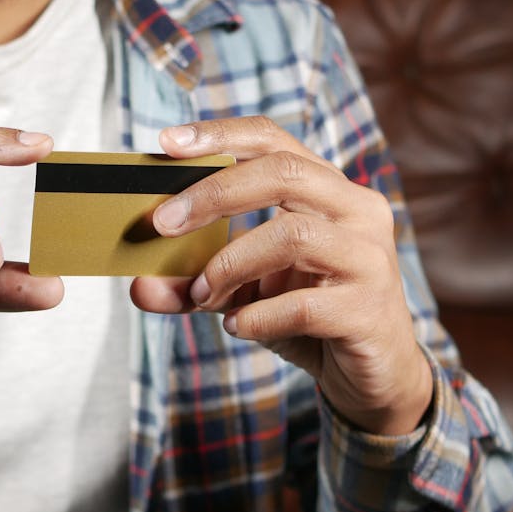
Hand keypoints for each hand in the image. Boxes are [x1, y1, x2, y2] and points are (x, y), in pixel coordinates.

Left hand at [130, 117, 430, 434]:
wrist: (373, 376)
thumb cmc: (310, 319)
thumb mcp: (244, 296)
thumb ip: (194, 285)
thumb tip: (138, 286)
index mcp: (326, 190)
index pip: (274, 140)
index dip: (221, 134)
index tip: (168, 143)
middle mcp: (356, 210)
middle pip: (282, 173)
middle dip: (212, 194)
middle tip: (161, 223)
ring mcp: (368, 257)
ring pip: (292, 236)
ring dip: (231, 264)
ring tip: (203, 294)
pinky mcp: (369, 308)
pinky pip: (303, 304)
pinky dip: (258, 316)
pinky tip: (237, 327)